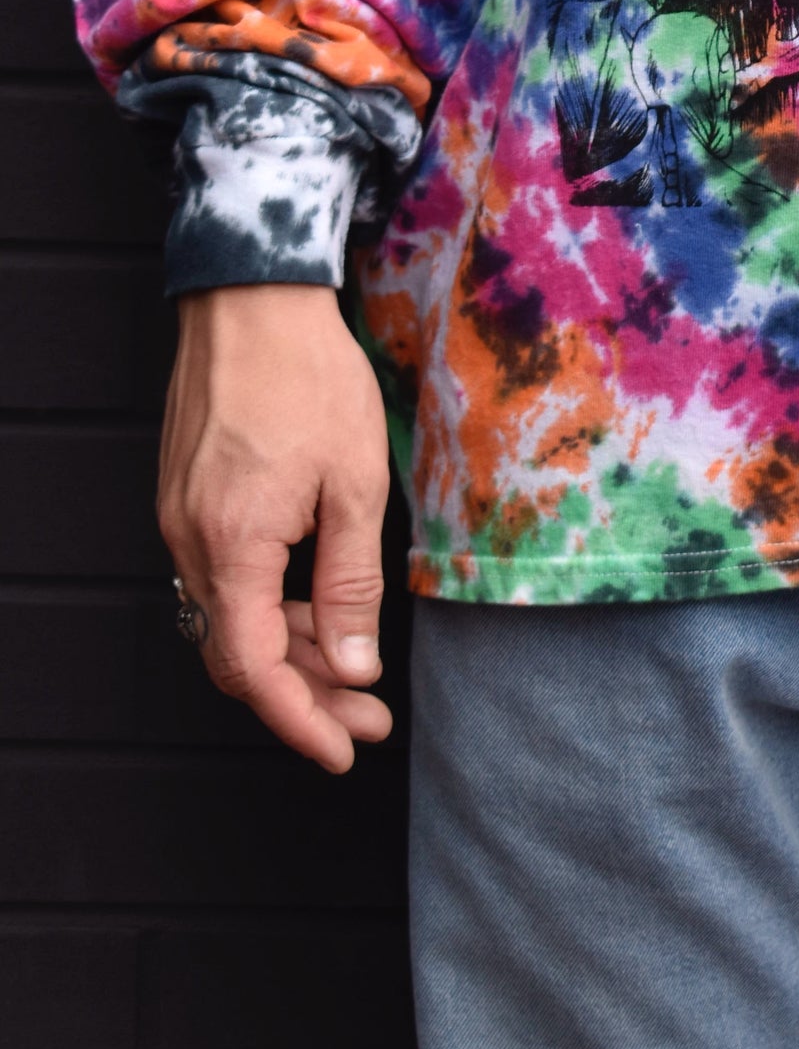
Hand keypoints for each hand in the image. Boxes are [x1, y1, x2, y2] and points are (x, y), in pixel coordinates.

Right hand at [158, 284, 393, 773]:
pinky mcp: (187, 500)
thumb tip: (352, 665)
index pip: (253, 670)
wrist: (250, 299)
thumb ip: (350, 580)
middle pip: (237, 656)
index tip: (344, 749)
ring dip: (289, 652)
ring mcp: (181, 521)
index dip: (299, 720)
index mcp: (231, 546)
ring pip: (230, 619)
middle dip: (304, 696)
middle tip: (368, 717)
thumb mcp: (353, 481)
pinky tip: (315, 608)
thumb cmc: (309, 377)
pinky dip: (268, 607)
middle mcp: (190, 543)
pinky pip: (223, 579)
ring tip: (354, 671)